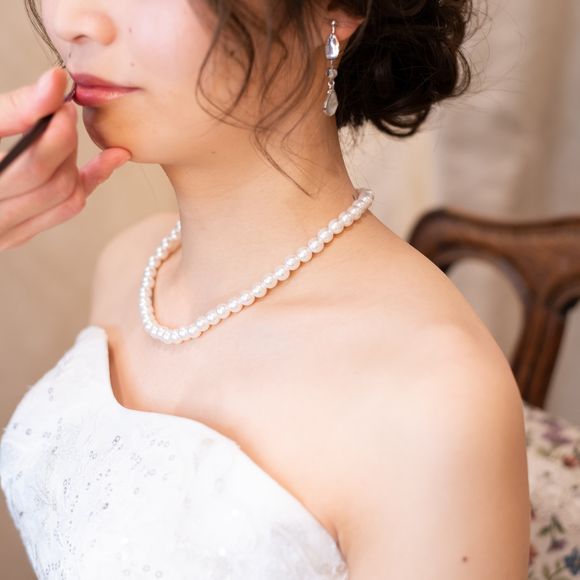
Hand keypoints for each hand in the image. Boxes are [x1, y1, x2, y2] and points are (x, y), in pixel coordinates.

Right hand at [0, 67, 130, 250]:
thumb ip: (10, 110)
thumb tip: (57, 82)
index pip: (35, 167)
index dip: (57, 130)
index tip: (62, 97)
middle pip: (55, 184)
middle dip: (66, 141)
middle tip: (61, 109)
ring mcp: (4, 234)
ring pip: (67, 200)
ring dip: (75, 161)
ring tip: (62, 130)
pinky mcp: (16, 235)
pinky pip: (65, 210)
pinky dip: (89, 181)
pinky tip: (109, 158)